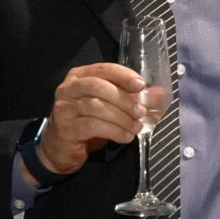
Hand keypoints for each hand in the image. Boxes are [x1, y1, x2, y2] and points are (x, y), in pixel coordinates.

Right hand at [34, 62, 147, 177]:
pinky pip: (92, 126)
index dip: (123, 75)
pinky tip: (125, 137)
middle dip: (124, 99)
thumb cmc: (86, 123)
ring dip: (121, 117)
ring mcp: (64, 108)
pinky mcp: (66, 128)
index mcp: (79, 76)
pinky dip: (113, 130)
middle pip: (99, 87)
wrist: (59, 149)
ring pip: (96, 106)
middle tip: (141, 112)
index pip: (103, 69)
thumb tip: (159, 95)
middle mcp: (69, 88)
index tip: (140, 86)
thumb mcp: (110, 107)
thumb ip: (132, 98)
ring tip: (136, 127)